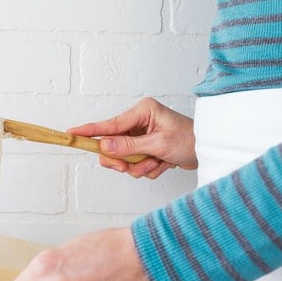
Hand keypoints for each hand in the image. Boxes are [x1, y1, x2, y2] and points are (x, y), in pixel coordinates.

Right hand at [69, 97, 196, 178]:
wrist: (210, 151)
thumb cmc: (192, 140)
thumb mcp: (158, 144)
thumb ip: (129, 146)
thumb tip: (104, 146)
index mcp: (142, 112)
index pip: (109, 124)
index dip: (89, 131)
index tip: (71, 133)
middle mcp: (139, 122)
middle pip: (113, 145)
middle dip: (122, 160)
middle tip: (128, 167)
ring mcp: (142, 136)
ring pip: (124, 158)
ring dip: (139, 166)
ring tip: (156, 163)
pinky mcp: (146, 148)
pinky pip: (135, 164)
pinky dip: (147, 168)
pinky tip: (161, 164)